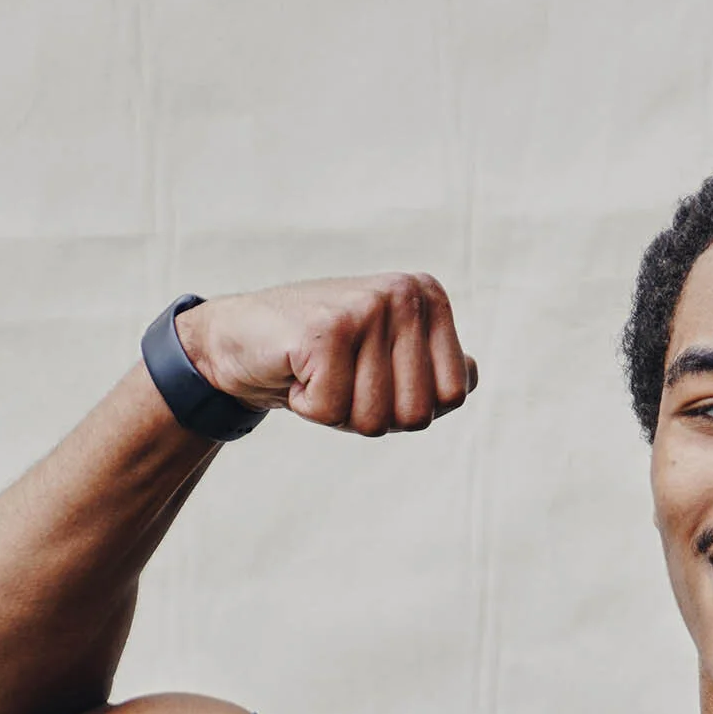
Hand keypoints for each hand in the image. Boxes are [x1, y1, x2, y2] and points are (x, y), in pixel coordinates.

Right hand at [175, 276, 477, 433]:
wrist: (239, 338)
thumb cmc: (320, 355)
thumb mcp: (386, 357)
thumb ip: (435, 367)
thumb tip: (472, 374)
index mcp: (428, 296)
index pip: (453, 395)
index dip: (406, 407)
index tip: (371, 377)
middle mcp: (405, 294)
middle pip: (416, 414)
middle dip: (372, 415)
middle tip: (340, 377)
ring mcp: (366, 307)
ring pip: (375, 419)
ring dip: (338, 412)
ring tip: (318, 372)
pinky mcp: (326, 329)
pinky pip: (332, 411)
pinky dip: (307, 406)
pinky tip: (296, 370)